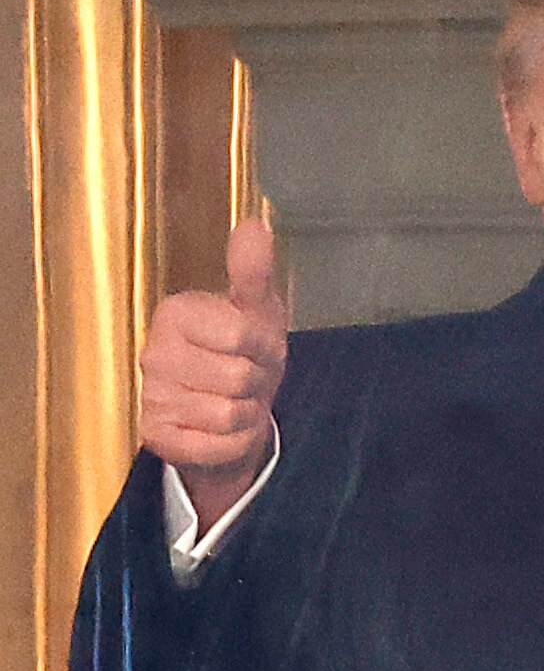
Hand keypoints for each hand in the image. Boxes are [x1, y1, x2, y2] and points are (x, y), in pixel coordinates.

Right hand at [137, 216, 286, 528]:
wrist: (233, 411)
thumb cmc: (245, 355)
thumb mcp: (258, 311)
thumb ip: (254, 272)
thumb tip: (254, 225)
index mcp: (176, 313)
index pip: (243, 335)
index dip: (266, 347)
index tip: (257, 347)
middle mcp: (153, 353)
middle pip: (238, 377)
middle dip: (256, 382)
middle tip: (247, 378)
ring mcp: (150, 395)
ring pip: (228, 414)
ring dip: (248, 414)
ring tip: (236, 401)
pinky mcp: (154, 436)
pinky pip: (215, 445)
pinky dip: (234, 443)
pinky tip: (223, 430)